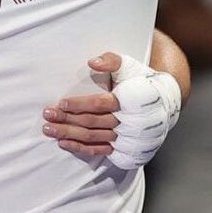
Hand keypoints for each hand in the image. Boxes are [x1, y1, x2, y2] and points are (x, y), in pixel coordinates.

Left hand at [43, 53, 180, 168]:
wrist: (164, 104)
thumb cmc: (141, 82)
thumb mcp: (129, 66)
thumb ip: (111, 61)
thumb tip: (92, 62)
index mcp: (129, 101)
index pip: (99, 104)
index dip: (79, 104)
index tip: (61, 103)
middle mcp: (128, 122)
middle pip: (92, 123)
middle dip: (67, 120)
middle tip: (47, 116)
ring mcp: (126, 138)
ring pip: (93, 138)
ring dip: (69, 134)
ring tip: (49, 130)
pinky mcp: (124, 149)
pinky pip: (99, 151)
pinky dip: (80, 148)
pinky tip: (64, 143)